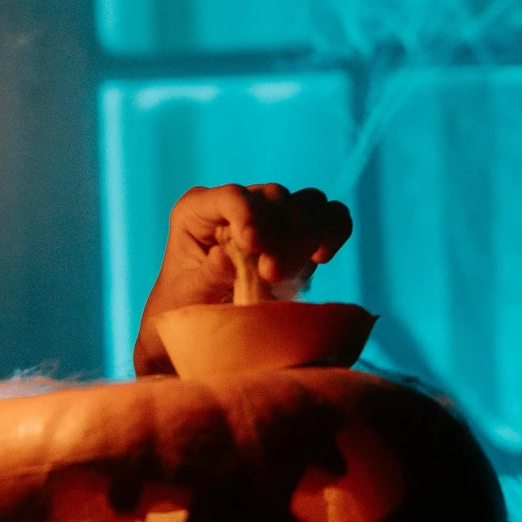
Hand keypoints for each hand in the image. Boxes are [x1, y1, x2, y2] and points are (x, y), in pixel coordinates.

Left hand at [135, 182, 351, 376]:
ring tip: (286, 274)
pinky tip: (320, 258)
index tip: (253, 247)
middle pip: (275, 196)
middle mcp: (238, 203)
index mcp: (199, 209)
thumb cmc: (187, 305)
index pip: (231, 195)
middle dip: (280, 234)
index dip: (248, 214)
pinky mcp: (298, 233)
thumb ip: (207, 275)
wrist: (205, 326)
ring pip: (308, 202)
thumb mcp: (188, 294)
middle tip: (271, 275)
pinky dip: (334, 231)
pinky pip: (331, 216)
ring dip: (306, 236)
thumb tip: (224, 258)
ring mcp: (272, 216)